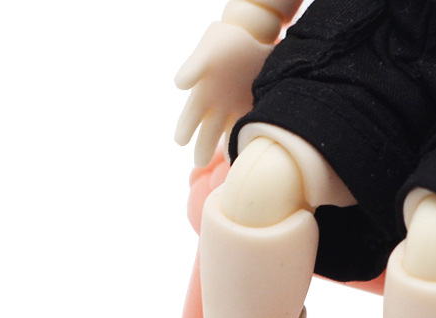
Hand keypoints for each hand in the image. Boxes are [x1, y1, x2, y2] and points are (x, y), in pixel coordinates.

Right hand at [174, 22, 272, 165]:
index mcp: (203, 95)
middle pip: (209, 132)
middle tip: (199, 162)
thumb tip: (179, 84)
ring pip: (231, 134)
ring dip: (230, 148)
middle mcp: (218, 107)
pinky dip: (251, 138)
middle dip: (203, 147)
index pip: (190, 116)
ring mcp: (237, 110)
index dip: (185, 128)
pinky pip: (253, 127)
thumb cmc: (223, 42)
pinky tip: (252, 151)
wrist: (252, 37)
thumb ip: (195, 66)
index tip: (179, 141)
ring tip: (231, 163)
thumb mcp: (208, 50)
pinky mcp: (256, 109)